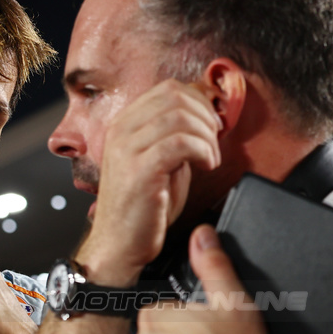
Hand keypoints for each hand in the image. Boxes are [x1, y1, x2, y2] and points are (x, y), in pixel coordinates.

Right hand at [78, 80, 221, 285]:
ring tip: (210, 159)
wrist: (119, 244)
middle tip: (213, 143)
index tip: (212, 125)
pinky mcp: (139, 170)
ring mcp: (127, 149)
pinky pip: (181, 143)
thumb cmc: (142, 207)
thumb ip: (174, 135)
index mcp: (124, 123)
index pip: (168, 89)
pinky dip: (203, 151)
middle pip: (176, 97)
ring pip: (181, 117)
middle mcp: (121, 130)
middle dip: (206, 117)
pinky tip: (206, 166)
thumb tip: (205, 115)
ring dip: (207, 137)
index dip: (199, 102)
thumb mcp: (159, 160)